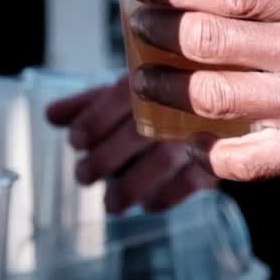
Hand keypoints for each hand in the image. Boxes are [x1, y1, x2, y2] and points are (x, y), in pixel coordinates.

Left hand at [46, 77, 218, 212]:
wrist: (229, 94)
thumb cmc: (168, 95)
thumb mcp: (130, 91)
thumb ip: (90, 104)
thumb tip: (51, 116)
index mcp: (155, 76)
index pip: (119, 96)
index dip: (94, 119)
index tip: (75, 140)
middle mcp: (178, 103)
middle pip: (138, 132)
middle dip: (104, 158)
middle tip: (83, 175)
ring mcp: (201, 132)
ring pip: (164, 161)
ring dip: (131, 186)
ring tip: (109, 203)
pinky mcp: (217, 158)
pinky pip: (192, 182)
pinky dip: (167, 196)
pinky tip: (147, 203)